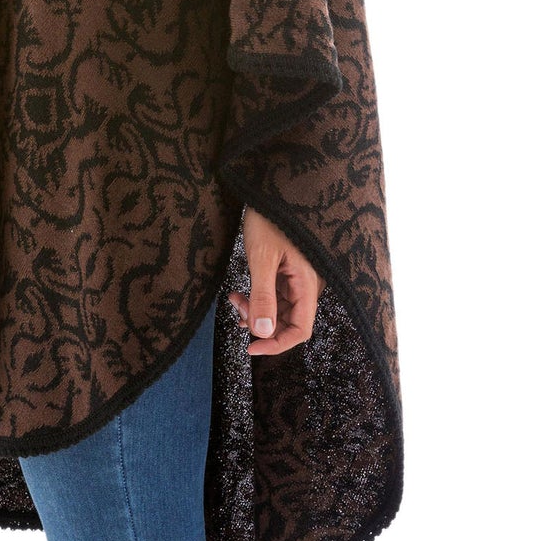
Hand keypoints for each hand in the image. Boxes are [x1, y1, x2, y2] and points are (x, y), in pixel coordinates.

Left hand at [225, 206, 324, 355]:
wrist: (266, 193)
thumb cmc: (267, 220)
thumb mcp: (261, 258)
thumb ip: (263, 296)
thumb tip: (262, 332)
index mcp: (306, 284)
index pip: (301, 330)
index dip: (278, 343)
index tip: (251, 347)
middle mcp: (304, 285)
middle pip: (288, 322)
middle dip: (261, 324)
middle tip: (236, 311)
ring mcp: (294, 279)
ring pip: (278, 310)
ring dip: (255, 311)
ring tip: (234, 299)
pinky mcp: (283, 272)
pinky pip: (273, 296)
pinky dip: (255, 299)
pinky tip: (239, 294)